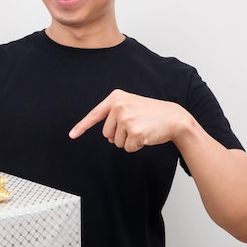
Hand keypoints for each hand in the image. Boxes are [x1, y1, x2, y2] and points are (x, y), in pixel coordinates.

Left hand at [69, 89, 188, 151]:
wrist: (174, 117)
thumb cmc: (152, 113)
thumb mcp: (131, 106)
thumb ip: (115, 117)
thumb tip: (108, 138)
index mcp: (116, 98)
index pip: (95, 114)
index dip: (82, 126)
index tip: (72, 134)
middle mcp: (119, 106)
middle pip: (106, 133)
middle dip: (119, 135)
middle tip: (136, 125)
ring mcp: (126, 119)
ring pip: (117, 142)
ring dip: (129, 140)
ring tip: (142, 128)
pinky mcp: (134, 132)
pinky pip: (128, 148)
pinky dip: (136, 146)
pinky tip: (146, 135)